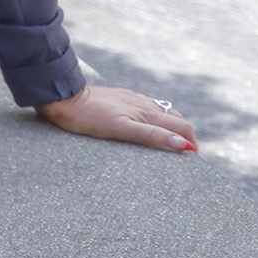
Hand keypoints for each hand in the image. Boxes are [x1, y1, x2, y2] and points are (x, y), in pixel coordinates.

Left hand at [36, 84, 197, 152]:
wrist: (63, 98)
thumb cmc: (90, 118)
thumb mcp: (122, 130)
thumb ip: (153, 136)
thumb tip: (184, 145)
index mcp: (148, 113)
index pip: (183, 127)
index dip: (192, 143)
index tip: (194, 159)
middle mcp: (145, 104)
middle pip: (177, 119)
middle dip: (187, 135)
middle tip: (187, 154)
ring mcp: (134, 99)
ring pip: (163, 112)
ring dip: (173, 125)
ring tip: (173, 141)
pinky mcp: (122, 98)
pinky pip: (147, 107)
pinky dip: (156, 118)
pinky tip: (148, 124)